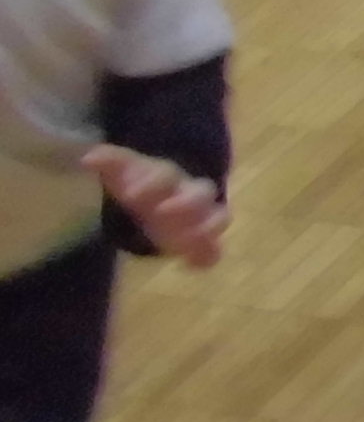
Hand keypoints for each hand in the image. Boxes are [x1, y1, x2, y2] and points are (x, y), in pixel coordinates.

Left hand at [84, 145, 225, 267]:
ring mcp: (200, 218)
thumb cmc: (142, 184)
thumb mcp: (123, 171)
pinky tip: (189, 264)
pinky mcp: (201, 242)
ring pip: (218, 217)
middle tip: (161, 213)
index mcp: (169, 177)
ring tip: (185, 243)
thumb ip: (110, 162)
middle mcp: (191, 194)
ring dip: (205, 228)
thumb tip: (87, 158)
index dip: (151, 184)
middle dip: (186, 202)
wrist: (161, 201)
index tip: (130, 196)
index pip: (166, 175)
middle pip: (202, 191)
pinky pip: (214, 249)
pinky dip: (206, 257)